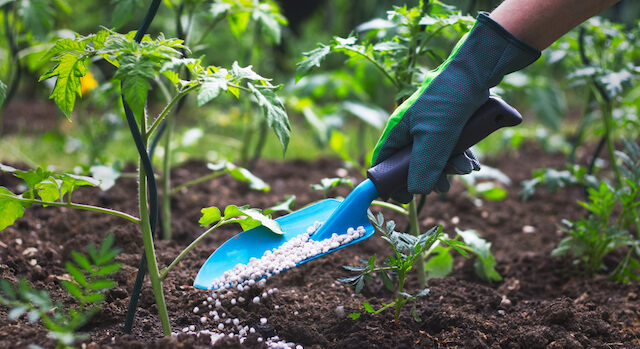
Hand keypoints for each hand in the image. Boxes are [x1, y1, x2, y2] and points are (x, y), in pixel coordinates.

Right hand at [372, 13, 539, 202]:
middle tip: (443, 186)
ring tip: (465, 169)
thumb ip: (423, 167)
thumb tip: (416, 192)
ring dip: (450, 168)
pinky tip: (472, 163)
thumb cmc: (447, 100)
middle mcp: (411, 130)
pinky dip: (461, 158)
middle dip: (429, 177)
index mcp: (398, 130)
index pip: (384, 162)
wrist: (477, 72)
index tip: (404, 197)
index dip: (390, 182)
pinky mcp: (449, 125)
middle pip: (412, 165)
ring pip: (435, 158)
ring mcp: (431, 128)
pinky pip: (451, 149)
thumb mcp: (434, 138)